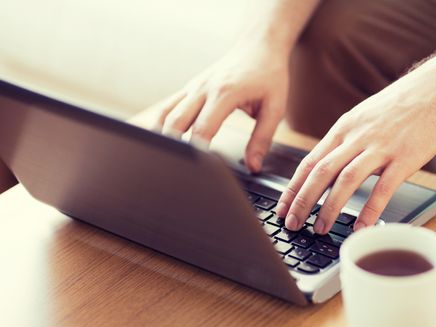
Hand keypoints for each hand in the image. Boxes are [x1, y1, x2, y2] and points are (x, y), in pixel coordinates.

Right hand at [158, 42, 288, 171]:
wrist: (258, 46)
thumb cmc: (268, 75)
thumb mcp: (274, 107)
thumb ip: (262, 138)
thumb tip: (253, 165)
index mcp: (225, 93)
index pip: (203, 128)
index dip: (197, 152)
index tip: (196, 170)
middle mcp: (204, 88)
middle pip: (177, 122)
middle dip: (174, 147)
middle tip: (175, 170)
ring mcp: (194, 86)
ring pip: (166, 113)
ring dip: (162, 136)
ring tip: (163, 159)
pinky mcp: (190, 87)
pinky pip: (168, 106)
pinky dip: (161, 123)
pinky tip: (161, 140)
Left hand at [275, 55, 435, 232]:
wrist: (434, 89)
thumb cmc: (396, 107)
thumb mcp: (360, 119)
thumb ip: (343, 143)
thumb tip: (325, 168)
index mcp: (342, 129)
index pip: (309, 162)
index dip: (293, 188)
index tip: (282, 208)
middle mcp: (356, 138)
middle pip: (321, 172)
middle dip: (303, 201)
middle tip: (293, 224)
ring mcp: (379, 148)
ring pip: (346, 180)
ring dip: (330, 208)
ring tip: (320, 229)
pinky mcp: (404, 158)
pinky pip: (383, 188)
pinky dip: (370, 210)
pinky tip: (361, 227)